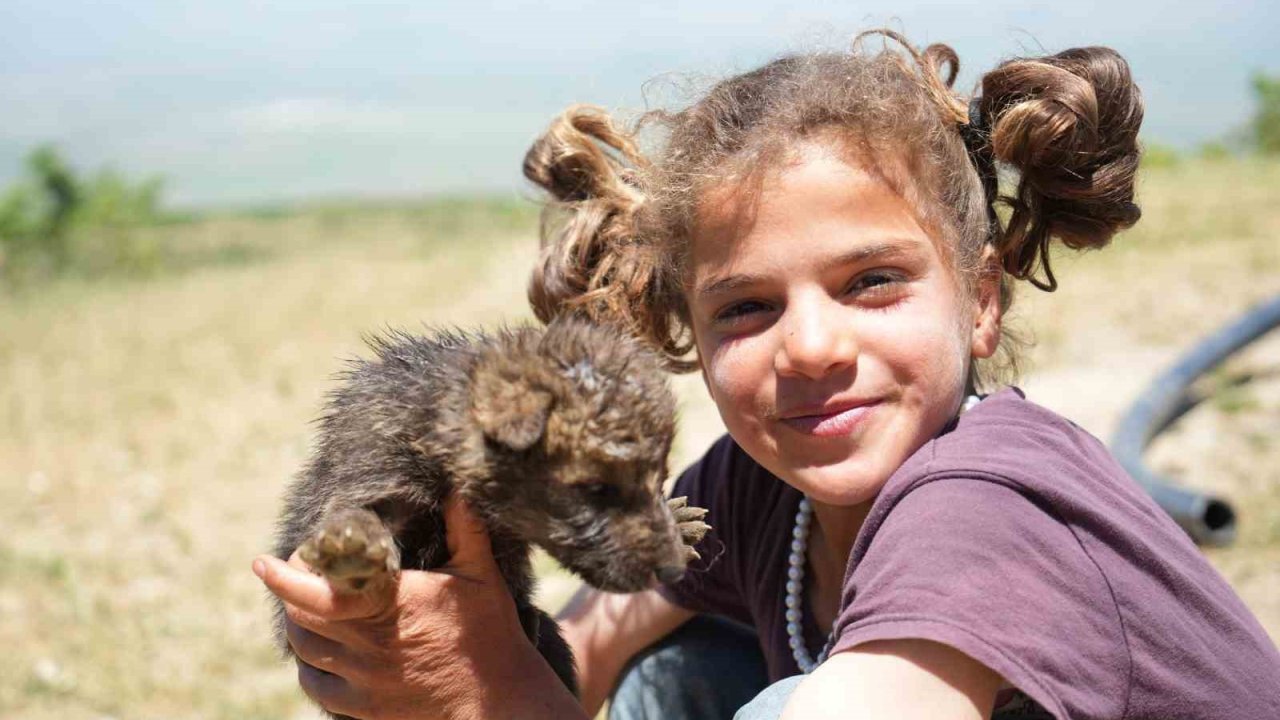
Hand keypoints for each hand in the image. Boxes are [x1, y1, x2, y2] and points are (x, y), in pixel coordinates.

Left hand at [253, 494, 585, 719]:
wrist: (496, 701)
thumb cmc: (489, 633)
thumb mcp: (481, 575)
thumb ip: (465, 527)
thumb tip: (458, 484)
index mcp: (390, 604)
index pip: (316, 592)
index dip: (282, 577)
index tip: (263, 562)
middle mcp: (368, 644)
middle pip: (300, 618)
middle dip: (291, 592)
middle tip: (301, 573)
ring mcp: (362, 680)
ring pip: (304, 650)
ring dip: (298, 625)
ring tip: (308, 607)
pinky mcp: (363, 708)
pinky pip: (316, 687)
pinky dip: (309, 665)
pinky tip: (319, 652)